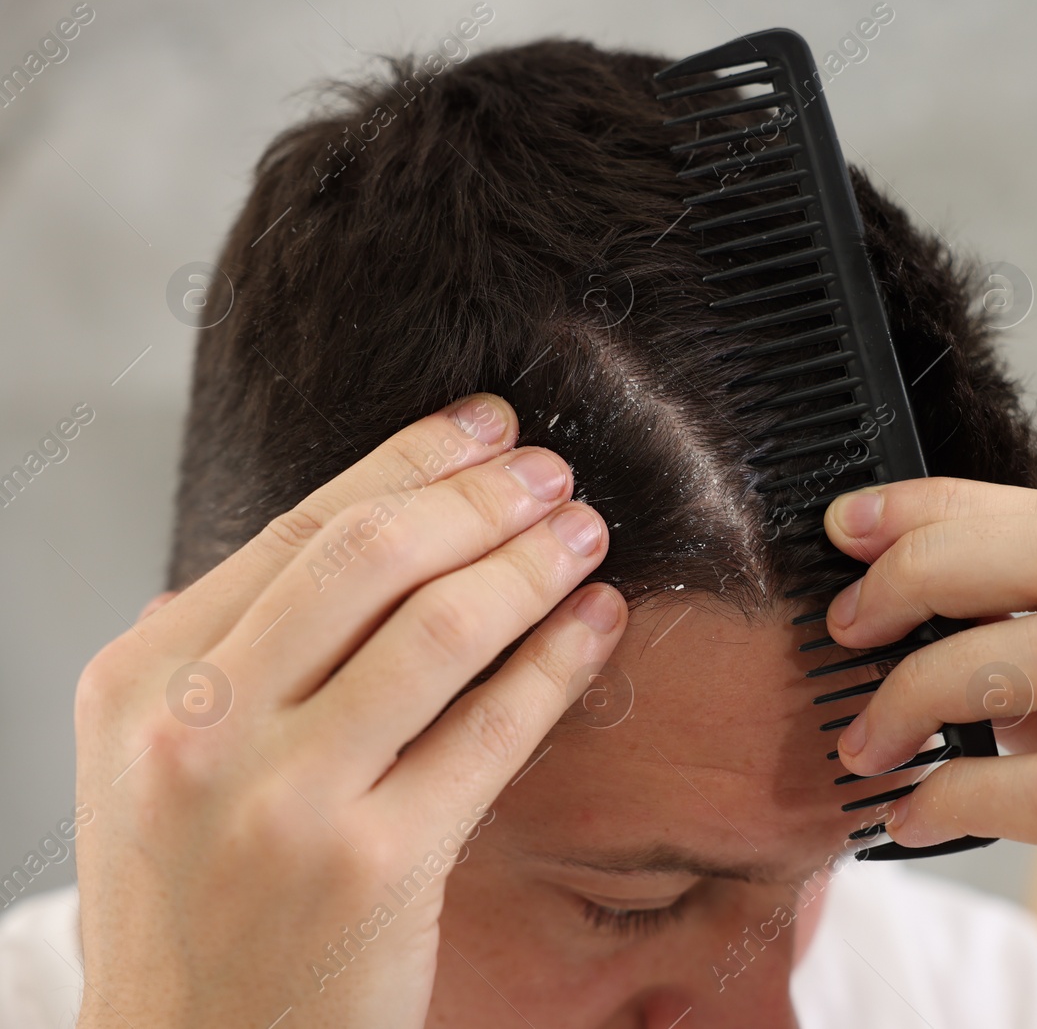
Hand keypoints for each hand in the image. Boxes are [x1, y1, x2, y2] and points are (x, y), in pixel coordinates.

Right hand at [73, 394, 626, 1028]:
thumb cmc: (191, 906)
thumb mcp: (163, 759)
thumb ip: (238, 649)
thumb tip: (368, 533)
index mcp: (143, 680)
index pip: (298, 528)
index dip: (409, 460)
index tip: (481, 426)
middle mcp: (200, 728)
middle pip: (372, 555)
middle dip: (481, 497)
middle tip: (550, 470)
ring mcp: (285, 799)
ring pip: (441, 629)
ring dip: (531, 563)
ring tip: (584, 533)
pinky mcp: (374, 865)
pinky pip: (490, 731)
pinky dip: (557, 662)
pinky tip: (598, 624)